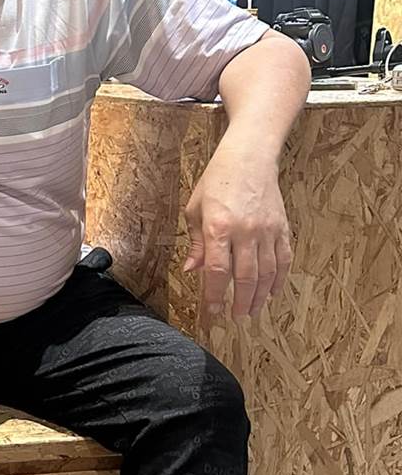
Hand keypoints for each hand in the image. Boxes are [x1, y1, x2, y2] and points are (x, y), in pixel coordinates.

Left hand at [183, 140, 291, 319]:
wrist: (250, 156)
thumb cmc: (217, 180)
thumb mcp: (196, 209)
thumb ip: (196, 242)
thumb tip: (192, 270)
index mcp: (219, 228)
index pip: (216, 271)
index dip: (214, 296)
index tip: (212, 313)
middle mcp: (245, 232)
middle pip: (244, 277)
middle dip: (239, 302)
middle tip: (235, 318)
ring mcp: (267, 231)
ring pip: (266, 273)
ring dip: (259, 296)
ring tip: (252, 311)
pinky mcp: (282, 227)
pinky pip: (284, 260)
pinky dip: (279, 279)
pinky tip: (273, 293)